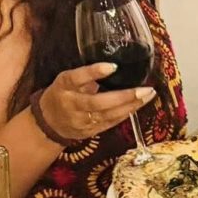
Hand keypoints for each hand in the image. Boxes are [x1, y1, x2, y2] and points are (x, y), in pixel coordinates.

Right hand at [38, 63, 155, 142]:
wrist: (48, 123)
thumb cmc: (62, 94)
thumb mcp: (67, 80)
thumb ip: (86, 76)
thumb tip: (115, 67)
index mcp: (64, 86)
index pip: (77, 78)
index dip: (94, 72)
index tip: (113, 66)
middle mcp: (72, 104)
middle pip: (98, 102)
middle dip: (124, 96)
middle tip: (145, 88)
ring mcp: (81, 121)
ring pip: (108, 115)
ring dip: (131, 106)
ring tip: (148, 95)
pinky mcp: (90, 131)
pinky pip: (111, 123)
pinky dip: (126, 114)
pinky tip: (139, 105)